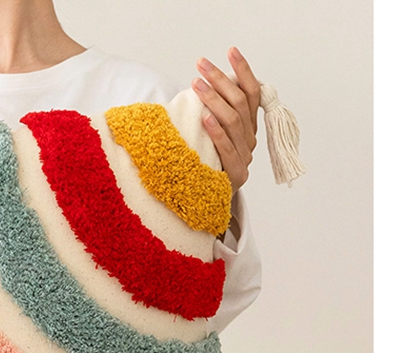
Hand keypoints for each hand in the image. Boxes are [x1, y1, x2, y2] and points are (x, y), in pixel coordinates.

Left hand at [192, 47, 259, 190]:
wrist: (210, 204)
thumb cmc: (206, 165)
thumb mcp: (211, 137)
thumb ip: (215, 115)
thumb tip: (204, 85)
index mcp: (248, 128)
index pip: (251, 93)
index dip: (243, 71)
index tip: (231, 51)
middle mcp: (250, 140)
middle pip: (240, 103)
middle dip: (220, 80)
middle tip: (201, 65)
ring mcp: (245, 157)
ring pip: (233, 121)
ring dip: (214, 99)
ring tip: (196, 84)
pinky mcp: (235, 174)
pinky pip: (227, 148)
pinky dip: (215, 131)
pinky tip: (204, 117)